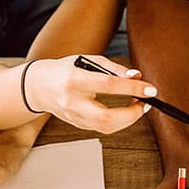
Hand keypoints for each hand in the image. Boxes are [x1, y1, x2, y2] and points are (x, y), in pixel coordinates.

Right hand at [24, 55, 154, 133]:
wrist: (38, 87)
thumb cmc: (65, 70)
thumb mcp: (88, 61)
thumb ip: (113, 69)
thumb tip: (137, 76)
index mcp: (75, 80)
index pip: (108, 86)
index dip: (132, 88)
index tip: (150, 89)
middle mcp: (73, 102)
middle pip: (107, 118)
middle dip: (132, 114)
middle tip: (145, 103)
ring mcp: (73, 117)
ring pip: (106, 128)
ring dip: (128, 119)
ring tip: (137, 105)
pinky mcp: (77, 125)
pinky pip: (102, 128)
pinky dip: (118, 121)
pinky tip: (124, 112)